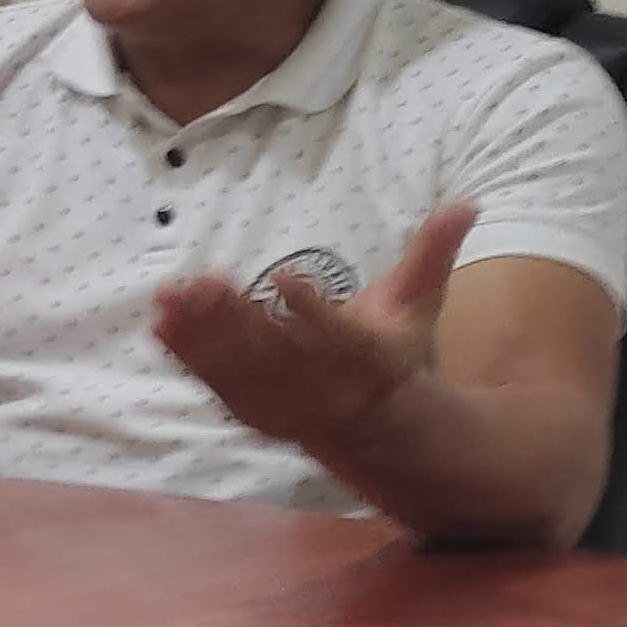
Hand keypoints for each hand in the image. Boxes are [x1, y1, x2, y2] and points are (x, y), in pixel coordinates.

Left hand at [153, 200, 473, 449]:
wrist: (375, 426)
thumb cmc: (394, 352)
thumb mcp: (419, 304)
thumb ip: (433, 253)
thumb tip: (467, 201)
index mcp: (366, 359)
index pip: (336, 334)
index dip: (309, 309)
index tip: (285, 276)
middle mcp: (322, 386)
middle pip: (274, 353)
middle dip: (237, 319)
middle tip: (207, 280)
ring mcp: (283, 403)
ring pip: (237, 368)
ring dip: (202, 333)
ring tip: (173, 295)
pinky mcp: (251, 408)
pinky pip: (213, 381)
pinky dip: (185, 353)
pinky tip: (159, 321)